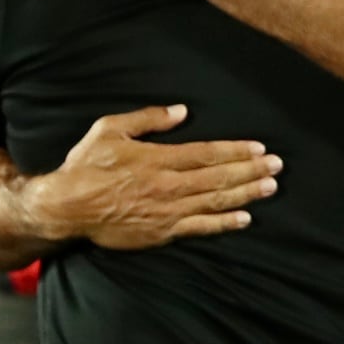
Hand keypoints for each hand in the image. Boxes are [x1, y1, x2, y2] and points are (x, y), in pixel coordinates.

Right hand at [26, 105, 280, 249]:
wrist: (66, 208)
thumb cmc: (85, 166)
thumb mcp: (109, 129)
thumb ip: (147, 119)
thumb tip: (181, 111)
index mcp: (157, 159)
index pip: (206, 154)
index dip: (236, 151)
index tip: (260, 148)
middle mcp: (167, 186)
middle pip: (218, 177)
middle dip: (251, 171)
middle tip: (277, 166)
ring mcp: (166, 212)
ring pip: (214, 202)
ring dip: (245, 194)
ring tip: (270, 187)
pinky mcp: (161, 232)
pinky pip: (199, 228)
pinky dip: (224, 223)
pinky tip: (244, 218)